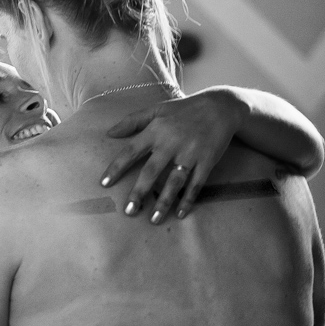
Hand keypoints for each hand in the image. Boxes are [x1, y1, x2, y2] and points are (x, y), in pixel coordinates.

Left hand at [99, 90, 244, 222]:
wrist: (220, 106)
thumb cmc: (184, 109)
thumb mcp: (157, 109)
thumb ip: (132, 120)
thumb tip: (108, 133)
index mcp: (156, 130)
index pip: (131, 151)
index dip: (117, 167)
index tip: (104, 183)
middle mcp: (171, 143)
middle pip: (151, 171)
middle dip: (139, 192)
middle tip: (129, 211)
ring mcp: (190, 153)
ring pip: (174, 181)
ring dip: (164, 202)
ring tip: (153, 219)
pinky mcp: (207, 161)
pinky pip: (196, 184)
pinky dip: (188, 199)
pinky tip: (180, 213)